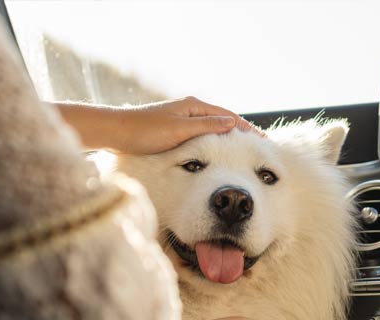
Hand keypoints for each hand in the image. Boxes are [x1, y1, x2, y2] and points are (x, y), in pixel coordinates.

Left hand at [54, 97, 263, 153]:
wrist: (115, 133)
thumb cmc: (145, 132)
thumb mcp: (179, 130)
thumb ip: (206, 127)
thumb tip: (232, 123)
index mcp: (194, 106)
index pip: (229, 117)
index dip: (247, 129)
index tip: (264, 141)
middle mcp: (189, 109)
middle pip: (223, 121)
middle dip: (241, 133)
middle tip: (260, 147)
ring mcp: (181, 119)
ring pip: (212, 128)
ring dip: (228, 137)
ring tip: (243, 150)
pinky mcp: (172, 130)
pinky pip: (200, 134)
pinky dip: (213, 141)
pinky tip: (215, 152)